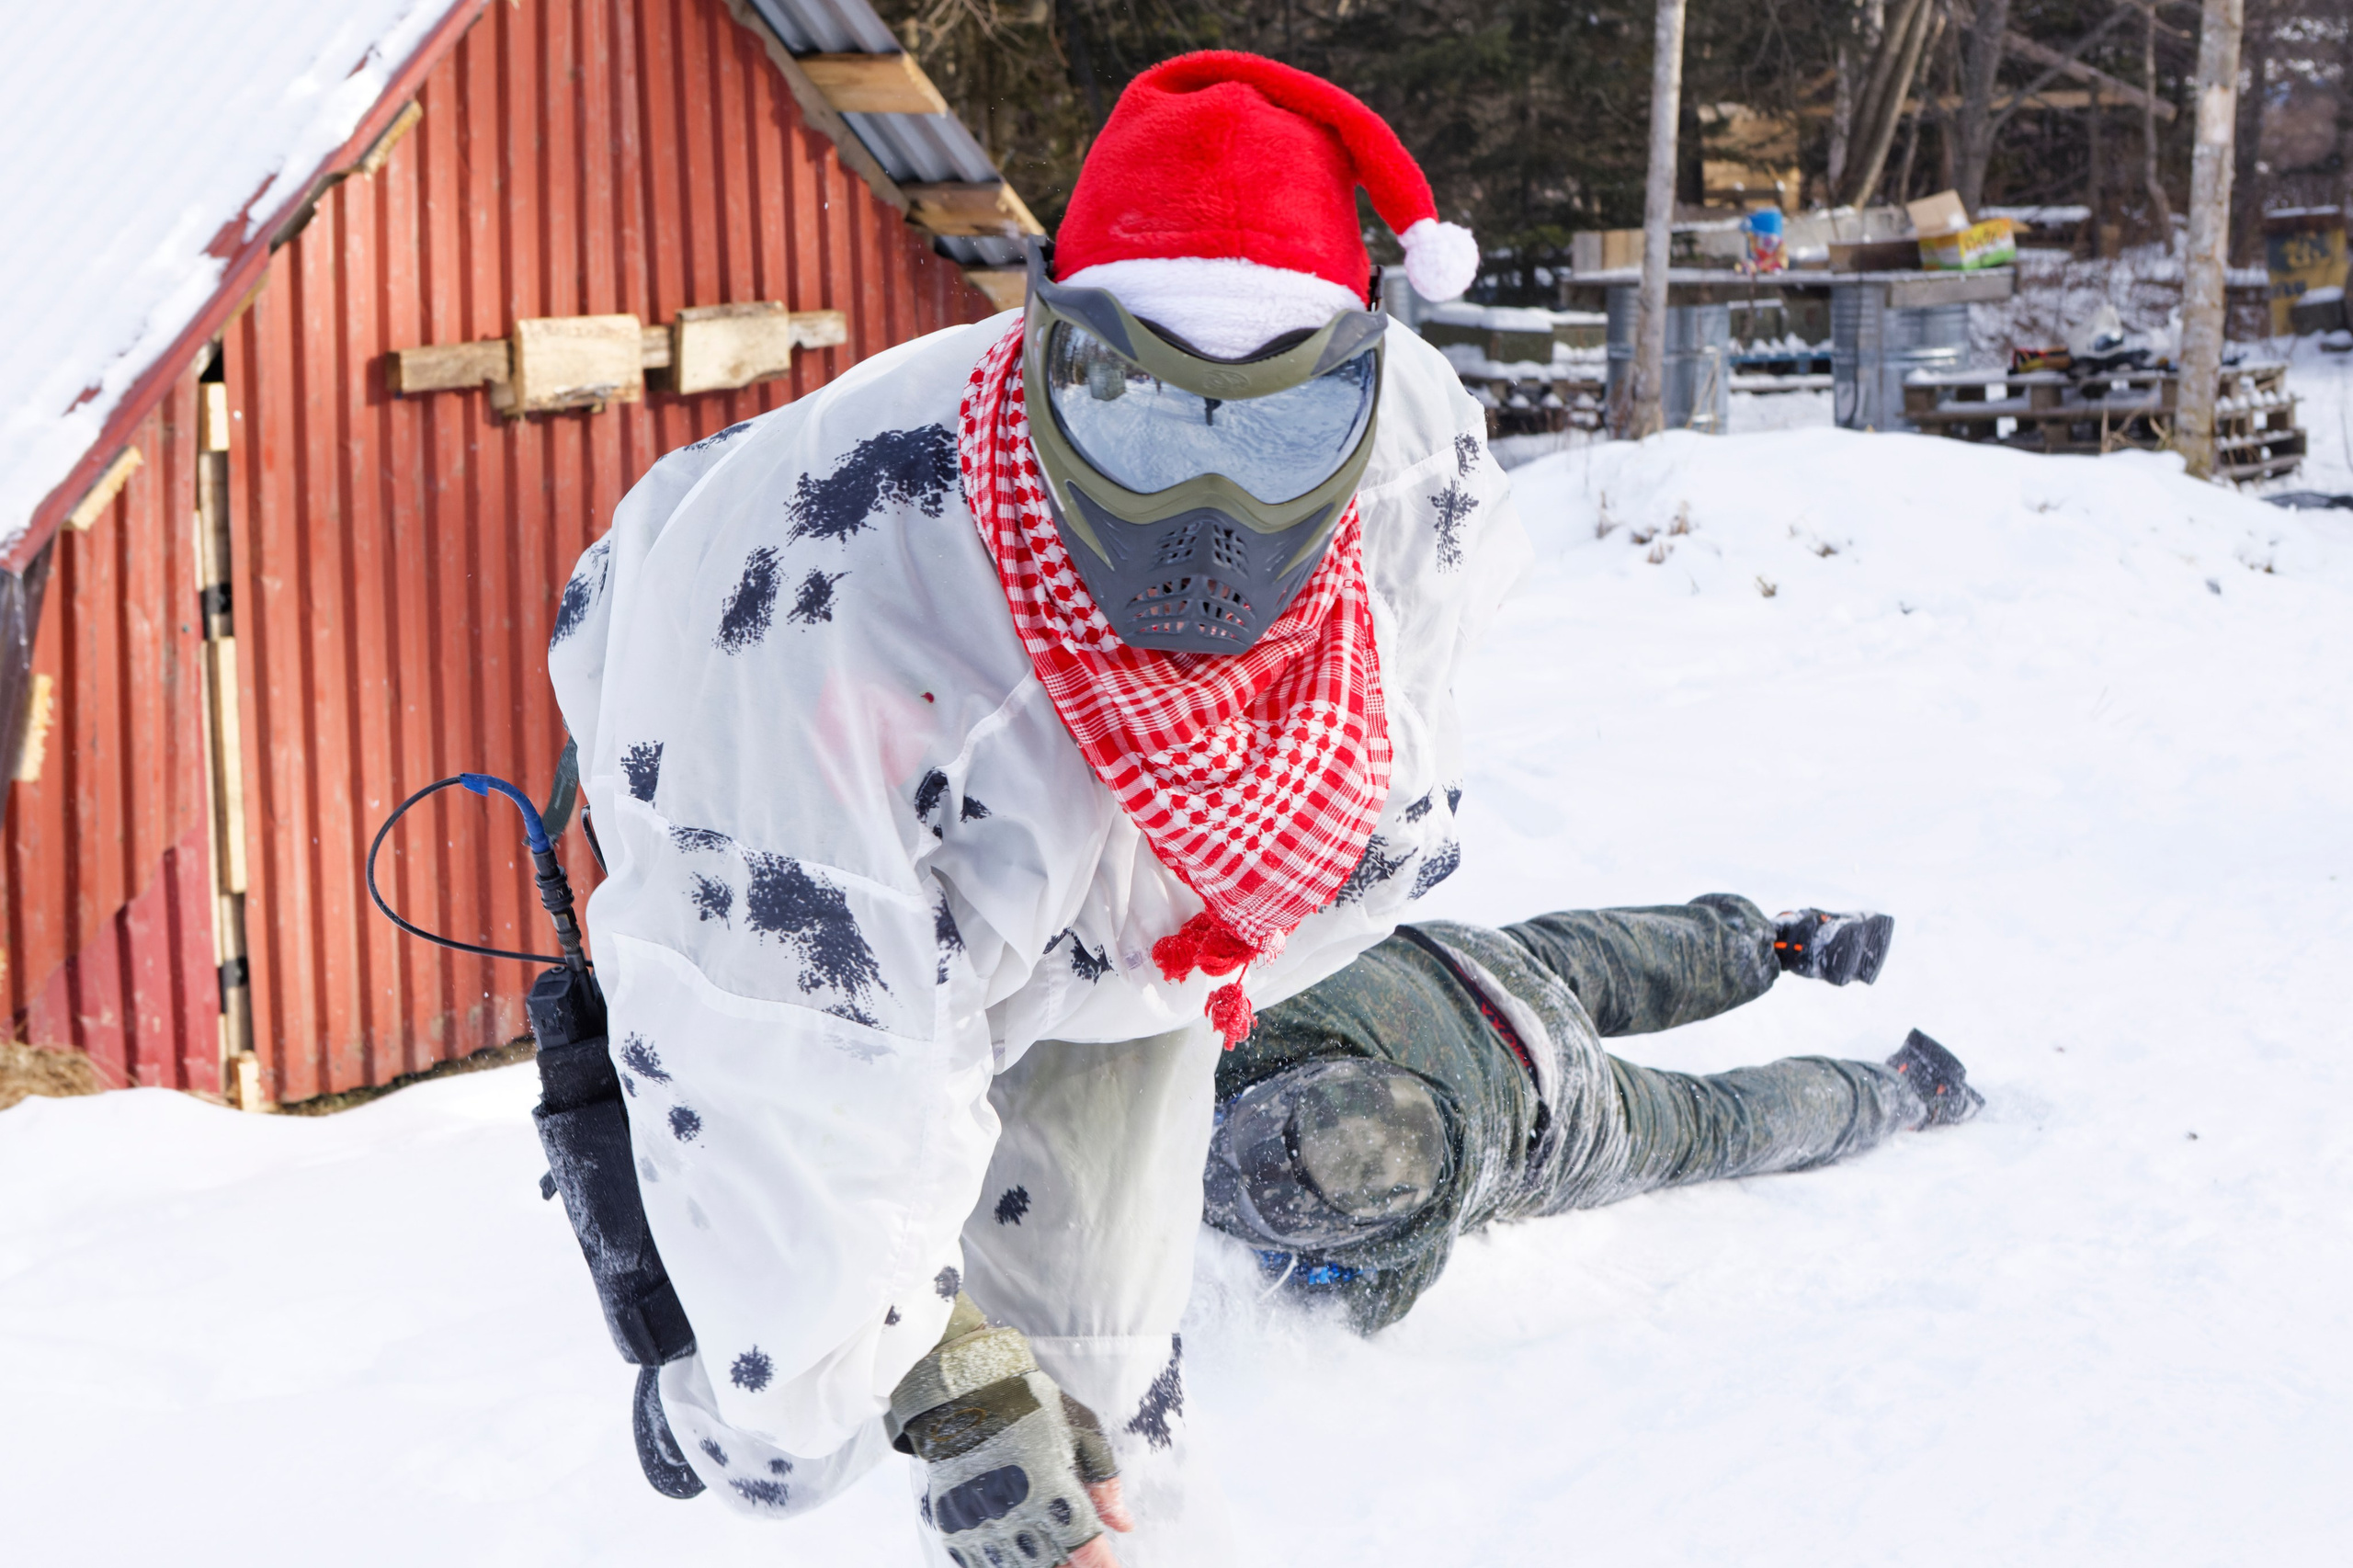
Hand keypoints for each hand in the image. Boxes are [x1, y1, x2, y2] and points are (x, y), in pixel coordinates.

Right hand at [892, 1299, 1132, 1567]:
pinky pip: (982, 1560)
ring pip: (1018, 1564)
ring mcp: (981, 1522)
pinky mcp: (953, 1525)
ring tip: (1046, 1544)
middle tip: (1074, 1550)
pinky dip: (1004, 1558)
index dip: (1101, 1563)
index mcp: (1052, 1489)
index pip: (1085, 1546)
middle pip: (1051, 1562)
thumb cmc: (1030, 1403)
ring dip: (1037, 1559)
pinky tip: (1014, 1543)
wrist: (961, 1388)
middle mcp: (1016, 1512)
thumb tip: (1124, 1525)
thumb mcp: (1082, 1431)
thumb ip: (1105, 1483)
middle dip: (1068, 1561)